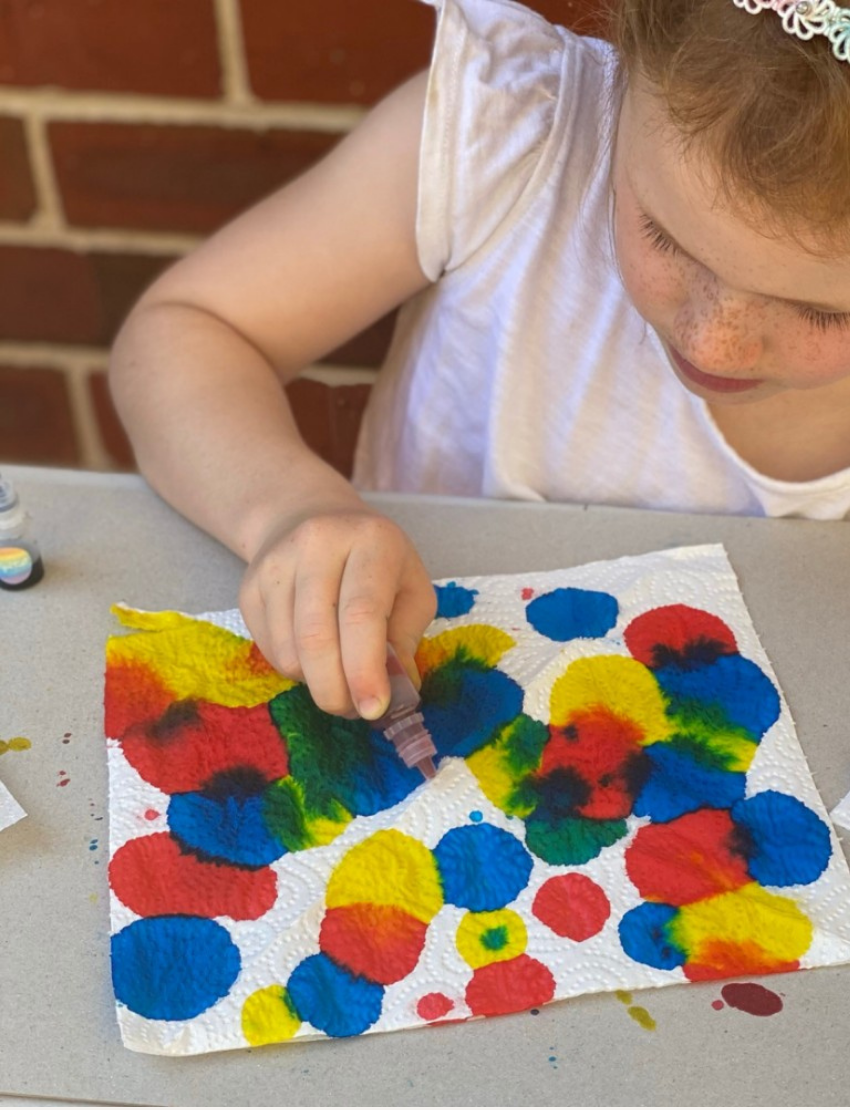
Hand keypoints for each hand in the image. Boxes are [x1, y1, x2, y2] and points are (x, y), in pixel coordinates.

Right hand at [239, 507, 436, 718]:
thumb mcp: (411, 587)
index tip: (374, 709)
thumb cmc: (375, 561)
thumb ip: (407, 638)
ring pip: (290, 651)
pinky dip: (296, 670)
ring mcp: (276, 564)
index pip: (361, 613)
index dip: (365, 669)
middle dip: (337, 690)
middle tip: (355, 711)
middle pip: (317, 637)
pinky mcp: (249, 586)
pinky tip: (315, 657)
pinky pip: (270, 651)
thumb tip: (396, 692)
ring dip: (317, 684)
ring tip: (340, 679)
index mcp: (370, 540)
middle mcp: (317, 543)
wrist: (312, 518)